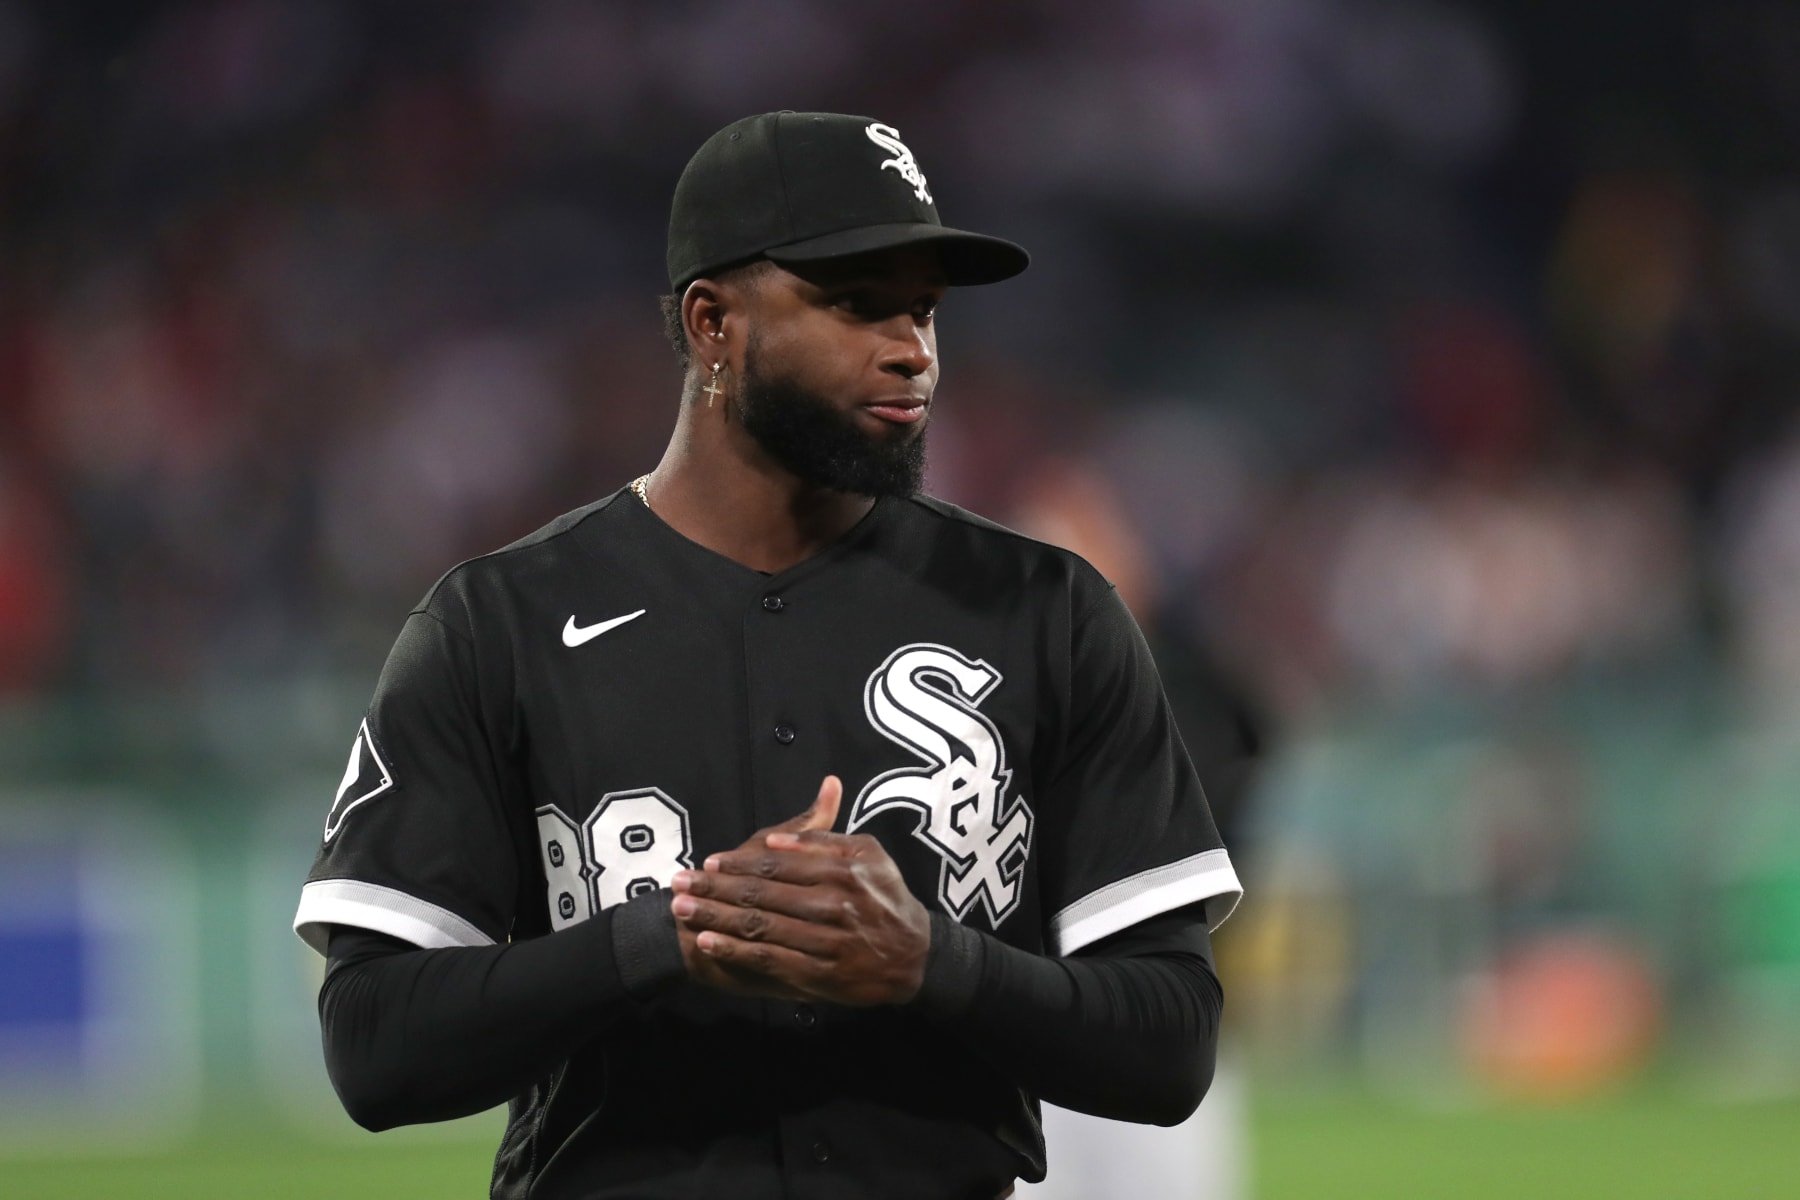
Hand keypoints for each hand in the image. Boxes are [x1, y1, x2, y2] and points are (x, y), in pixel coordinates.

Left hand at [670, 775, 930, 1006]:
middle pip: (761, 893)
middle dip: (714, 888)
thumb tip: (779, 839)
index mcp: (842, 870)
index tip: (708, 861)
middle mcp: (833, 904)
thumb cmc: (887, 898)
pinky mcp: (820, 973)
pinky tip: (709, 942)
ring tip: (682, 909)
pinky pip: (771, 959)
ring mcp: (826, 941)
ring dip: (715, 916)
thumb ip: (825, 839)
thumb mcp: (868, 854)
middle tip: (678, 883)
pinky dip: (736, 950)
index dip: (738, 862)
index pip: (777, 863)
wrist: (915, 956)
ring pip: (760, 925)